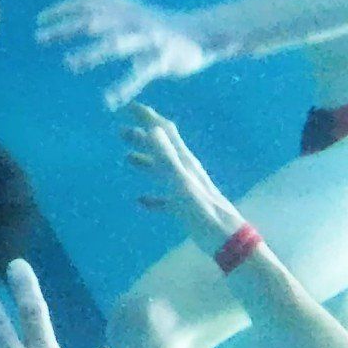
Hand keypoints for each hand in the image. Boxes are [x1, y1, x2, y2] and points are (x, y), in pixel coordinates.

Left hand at [37, 0, 228, 108]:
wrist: (201, 33)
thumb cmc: (159, 23)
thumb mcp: (131, 7)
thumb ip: (105, 1)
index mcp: (123, 7)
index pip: (87, 2)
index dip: (61, 9)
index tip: (39, 20)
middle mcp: (132, 19)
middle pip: (94, 19)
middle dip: (65, 27)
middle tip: (39, 38)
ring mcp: (147, 38)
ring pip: (116, 43)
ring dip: (91, 52)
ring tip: (69, 63)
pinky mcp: (161, 59)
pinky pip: (139, 73)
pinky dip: (123, 86)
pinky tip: (108, 101)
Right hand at [122, 104, 244, 254]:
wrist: (227, 240)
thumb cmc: (203, 213)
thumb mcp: (181, 184)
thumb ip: (167, 158)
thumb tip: (153, 128)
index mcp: (184, 162)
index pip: (165, 131)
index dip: (148, 117)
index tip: (129, 106)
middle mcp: (185, 171)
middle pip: (161, 148)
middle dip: (142, 137)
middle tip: (120, 131)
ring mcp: (185, 189)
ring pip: (161, 169)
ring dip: (145, 160)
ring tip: (126, 157)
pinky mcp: (185, 207)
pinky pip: (164, 197)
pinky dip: (152, 196)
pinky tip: (141, 200)